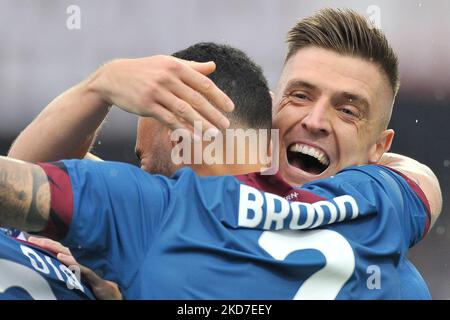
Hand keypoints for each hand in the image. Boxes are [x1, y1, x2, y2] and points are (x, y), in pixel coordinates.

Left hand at [28, 236, 121, 299]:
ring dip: (55, 248)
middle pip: (61, 249)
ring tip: (41, 243)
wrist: (111, 294)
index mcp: (74, 265)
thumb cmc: (94, 288)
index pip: (58, 251)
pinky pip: (80, 268)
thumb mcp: (77, 280)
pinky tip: (60, 257)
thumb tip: (54, 267)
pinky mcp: (92, 277)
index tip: (31, 241)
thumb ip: (68, 273)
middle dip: (46, 243)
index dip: (46, 245)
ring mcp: (86, 269)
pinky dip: (70, 262)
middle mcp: (79, 264)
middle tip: (31, 239)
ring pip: (69, 255)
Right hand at [90, 55, 233, 132]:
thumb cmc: (145, 70)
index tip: (230, 108)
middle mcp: (167, 78)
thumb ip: (191, 66)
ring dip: (201, 124)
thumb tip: (213, 66)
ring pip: (184, 110)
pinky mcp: (147, 105)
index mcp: (176, 66)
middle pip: (196, 99)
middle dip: (214, 114)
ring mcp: (156, 92)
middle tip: (226, 125)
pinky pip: (169, 120)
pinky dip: (183, 129)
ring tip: (214, 134)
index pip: (203, 83)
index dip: (219, 97)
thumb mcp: (167, 63)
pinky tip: (195, 137)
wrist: (113, 77)